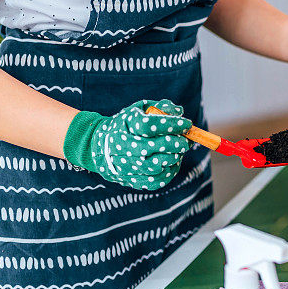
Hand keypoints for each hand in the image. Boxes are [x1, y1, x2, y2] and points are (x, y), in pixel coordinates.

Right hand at [63, 99, 190, 189]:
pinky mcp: (132, 179)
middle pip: (155, 147)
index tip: (186, 124)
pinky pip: (156, 180)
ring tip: (178, 151)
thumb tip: (179, 112)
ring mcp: (127, 165)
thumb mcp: (138, 110)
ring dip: (174, 157)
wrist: (101, 147)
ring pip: (157, 165)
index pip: (150, 125)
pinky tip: (172, 162)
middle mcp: (125, 146)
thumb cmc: (126, 125)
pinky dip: (169, 172)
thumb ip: (159, 107)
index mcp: (126, 126)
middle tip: (186, 140)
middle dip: (177, 143)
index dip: (171, 125)